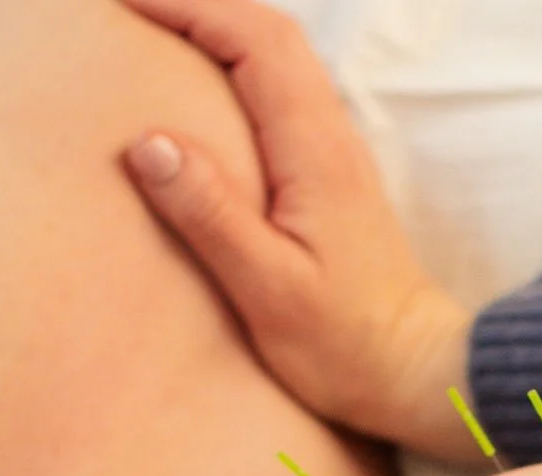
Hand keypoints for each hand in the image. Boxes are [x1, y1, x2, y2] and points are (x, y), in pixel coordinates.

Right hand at [115, 0, 475, 455]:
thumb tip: (149, 142)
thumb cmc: (346, 345)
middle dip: (199, 5)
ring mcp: (335, 152)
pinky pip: (281, 93)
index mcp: (315, 152)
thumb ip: (211, 214)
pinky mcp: (329, 175)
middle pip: (269, 33)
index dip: (190, 8)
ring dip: (219, 29)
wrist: (416, 372)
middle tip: (128, 4)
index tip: (125, 0)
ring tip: (154, 28)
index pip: (255, 43)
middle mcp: (332, 137)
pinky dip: (237, 66)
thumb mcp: (268, 289)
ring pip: (279, 58)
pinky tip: (199, 84)